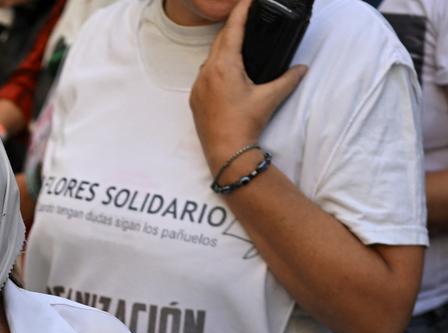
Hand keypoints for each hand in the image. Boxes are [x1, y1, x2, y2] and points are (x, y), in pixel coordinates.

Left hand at [188, 0, 306, 170]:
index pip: (232, 30)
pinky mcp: (195, 99)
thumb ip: (289, 78)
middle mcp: (206, 73)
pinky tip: (226, 68)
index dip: (240, 11)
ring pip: (210, 57)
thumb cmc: (245, 124)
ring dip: (223, 46)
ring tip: (237, 39)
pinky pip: (204, 74)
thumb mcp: (271, 98)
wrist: (226, 152)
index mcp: (224, 67)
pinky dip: (216, 65)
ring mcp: (198, 86)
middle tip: (244, 15)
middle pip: (219, 40)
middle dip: (232, 26)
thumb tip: (303, 68)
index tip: (246, 1)